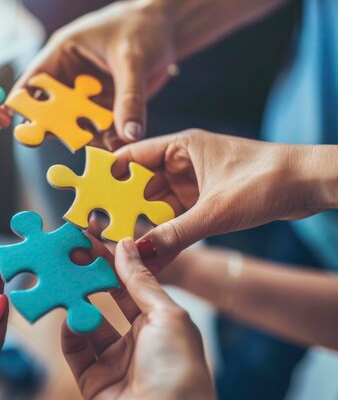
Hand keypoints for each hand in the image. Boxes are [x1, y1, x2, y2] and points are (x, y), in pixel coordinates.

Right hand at [12, 0, 175, 148]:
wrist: (170, 28)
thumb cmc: (143, 27)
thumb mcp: (133, 59)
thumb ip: (129, 97)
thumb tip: (129, 134)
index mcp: (62, 54)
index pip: (33, 82)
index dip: (24, 104)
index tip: (23, 126)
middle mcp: (71, 78)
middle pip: (52, 109)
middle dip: (57, 128)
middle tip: (65, 143)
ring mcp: (88, 94)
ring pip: (78, 123)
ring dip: (88, 138)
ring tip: (104, 148)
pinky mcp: (108, 106)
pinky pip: (103, 128)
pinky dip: (109, 138)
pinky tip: (120, 144)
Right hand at [63, 239, 216, 399]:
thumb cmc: (180, 370)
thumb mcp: (166, 315)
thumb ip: (141, 281)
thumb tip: (127, 245)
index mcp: (160, 323)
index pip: (131, 285)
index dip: (113, 263)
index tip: (92, 240)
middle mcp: (137, 341)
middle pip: (107, 302)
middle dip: (90, 280)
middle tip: (71, 256)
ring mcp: (114, 362)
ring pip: (88, 325)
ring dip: (76, 304)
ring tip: (64, 283)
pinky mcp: (94, 381)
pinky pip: (76, 351)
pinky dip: (70, 333)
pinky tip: (69, 319)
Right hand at [113, 129, 334, 269]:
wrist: (312, 184)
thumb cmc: (269, 179)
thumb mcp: (215, 211)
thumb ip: (174, 233)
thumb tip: (141, 253)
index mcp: (181, 147)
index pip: (131, 157)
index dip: (107, 175)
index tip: (87, 195)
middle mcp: (184, 161)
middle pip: (141, 184)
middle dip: (122, 206)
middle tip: (101, 227)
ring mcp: (195, 180)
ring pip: (158, 202)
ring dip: (144, 222)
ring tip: (122, 243)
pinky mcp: (207, 198)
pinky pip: (177, 214)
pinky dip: (166, 230)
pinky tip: (153, 249)